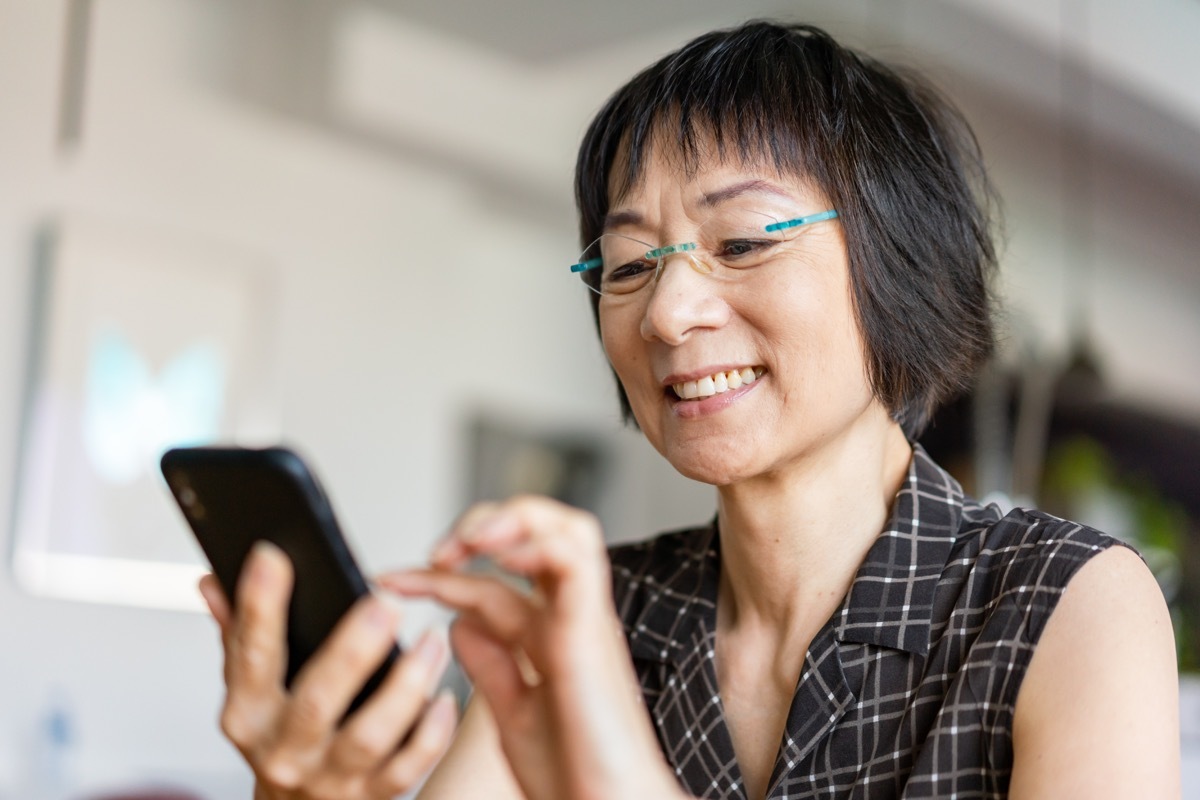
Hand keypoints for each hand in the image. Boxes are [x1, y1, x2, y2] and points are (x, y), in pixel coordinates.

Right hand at [199, 542, 456, 799]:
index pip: (249, 655)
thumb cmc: (280, 739)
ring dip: (407, 685)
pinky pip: (408, 767)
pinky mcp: (371, 796)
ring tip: (432, 642)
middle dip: (353, 650)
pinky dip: (431, 732)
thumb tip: (214, 581)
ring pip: (370, 736)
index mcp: (249, 714)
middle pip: (317, 700)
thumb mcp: (252, 690)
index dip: (259, 605)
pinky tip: (444, 697)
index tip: (273, 556)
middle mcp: (285, 750)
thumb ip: (240, 635)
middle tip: (386, 603)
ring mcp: (329, 777)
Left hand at [380, 496, 684, 799]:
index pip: (491, 583)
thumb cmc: (574, 774)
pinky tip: (499, 556)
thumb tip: (459, 623)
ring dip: (512, 520)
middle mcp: (569, 619)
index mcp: (550, 639)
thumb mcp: (514, 714)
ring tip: (467, 540)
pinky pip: (575, 559)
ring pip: (566, 530)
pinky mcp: (591, 630)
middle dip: (483, 524)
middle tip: (436, 551)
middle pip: (540, 534)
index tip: (390, 582)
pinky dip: (536, 543)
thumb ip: (492, 666)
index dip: (437, 576)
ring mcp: (583, 620)